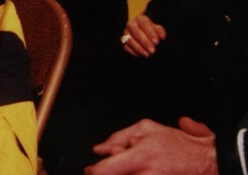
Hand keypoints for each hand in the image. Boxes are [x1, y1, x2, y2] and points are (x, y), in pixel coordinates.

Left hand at [85, 117, 217, 174]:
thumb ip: (119, 136)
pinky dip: (135, 174)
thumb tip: (99, 149)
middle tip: (115, 167)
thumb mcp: (147, 129)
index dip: (94, 171)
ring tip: (136, 166)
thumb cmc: (179, 144)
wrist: (209, 162)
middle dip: (107, 172)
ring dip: (123, 173)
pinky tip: (142, 170)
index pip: (105, 171)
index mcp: (141, 157)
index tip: (91, 169)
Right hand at [122, 14, 166, 57]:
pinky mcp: (123, 41)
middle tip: (153, 50)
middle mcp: (131, 25)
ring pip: (130, 40)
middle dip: (145, 42)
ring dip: (139, 48)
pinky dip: (133, 52)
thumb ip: (160, 31)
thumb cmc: (151, 31)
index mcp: (140, 19)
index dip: (150, 33)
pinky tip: (141, 55)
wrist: (143, 33)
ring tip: (147, 54)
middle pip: (136, 32)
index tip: (157, 42)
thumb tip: (162, 37)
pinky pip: (126, 47)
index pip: (144, 24)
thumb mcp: (157, 29)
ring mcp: (126, 33)